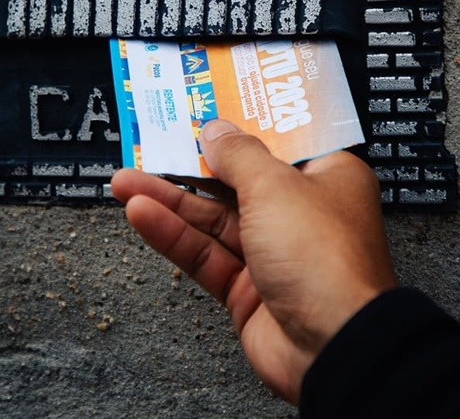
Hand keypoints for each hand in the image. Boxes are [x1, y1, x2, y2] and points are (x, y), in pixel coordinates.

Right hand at [110, 119, 396, 404]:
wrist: (334, 347)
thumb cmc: (325, 260)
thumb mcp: (276, 186)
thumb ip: (239, 156)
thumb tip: (217, 130)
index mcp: (328, 179)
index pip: (280, 143)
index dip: (242, 127)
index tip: (206, 111)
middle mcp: (303, 215)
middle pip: (240, 180)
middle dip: (193, 164)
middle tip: (152, 145)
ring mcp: (275, 255)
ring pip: (214, 220)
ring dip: (170, 199)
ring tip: (125, 181)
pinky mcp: (249, 292)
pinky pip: (206, 255)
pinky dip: (174, 235)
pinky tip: (143, 214)